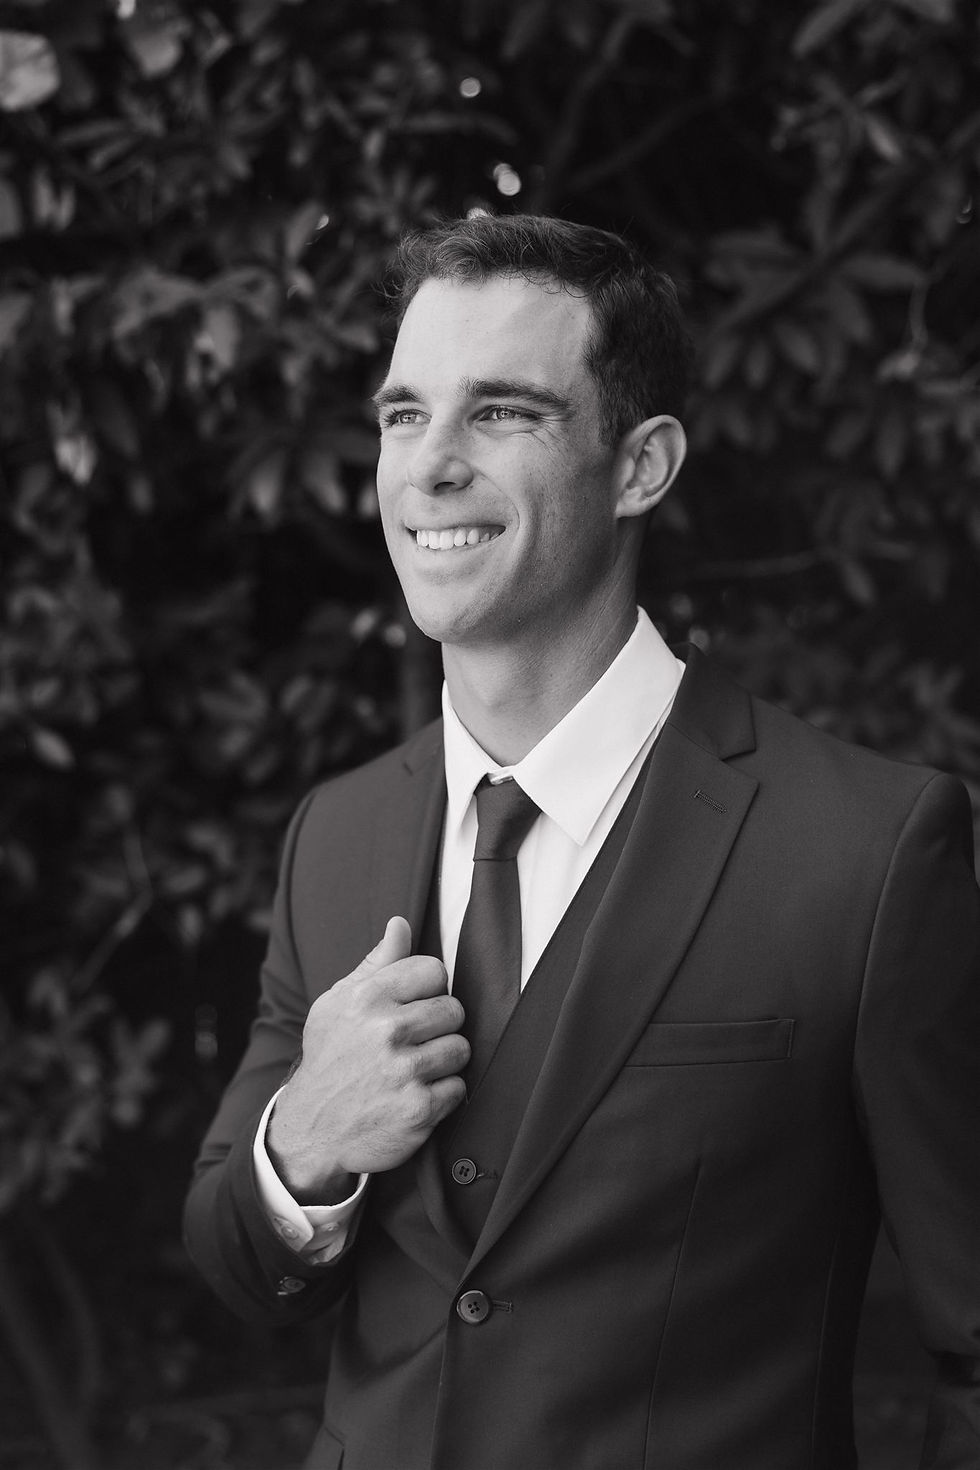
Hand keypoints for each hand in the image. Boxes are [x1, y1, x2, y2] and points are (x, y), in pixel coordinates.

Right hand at [265, 916, 468, 1201]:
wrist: (312, 1130)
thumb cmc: (331, 1058)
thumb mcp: (339, 1004)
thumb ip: (376, 964)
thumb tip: (400, 923)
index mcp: (367, 998)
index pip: (434, 970)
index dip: (429, 989)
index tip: (413, 1007)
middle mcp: (386, 1031)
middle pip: (454, 1009)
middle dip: (440, 1026)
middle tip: (415, 1042)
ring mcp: (404, 1072)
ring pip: (460, 1049)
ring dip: (443, 1062)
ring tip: (414, 1069)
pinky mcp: (419, 1109)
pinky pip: (459, 1088)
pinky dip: (443, 1095)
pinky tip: (415, 1095)